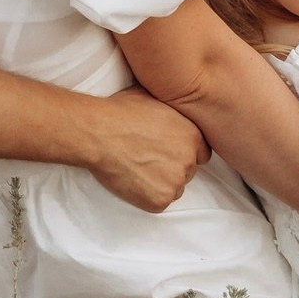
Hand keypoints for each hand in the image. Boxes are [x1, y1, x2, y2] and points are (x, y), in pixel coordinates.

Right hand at [85, 88, 208, 212]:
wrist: (98, 134)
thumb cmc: (120, 112)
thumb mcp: (153, 97)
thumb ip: (171, 106)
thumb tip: (171, 95)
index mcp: (193, 135)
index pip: (201, 153)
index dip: (184, 152)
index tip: (169, 151)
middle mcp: (189, 160)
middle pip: (188, 171)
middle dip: (172, 167)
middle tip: (149, 159)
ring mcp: (175, 182)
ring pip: (174, 188)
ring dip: (161, 182)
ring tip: (139, 169)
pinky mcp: (159, 200)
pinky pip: (158, 202)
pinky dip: (147, 196)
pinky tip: (133, 179)